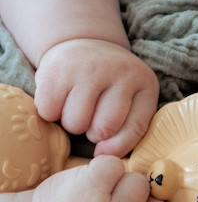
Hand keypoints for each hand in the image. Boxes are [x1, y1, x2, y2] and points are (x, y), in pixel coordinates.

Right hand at [35, 38, 158, 156]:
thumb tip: (104, 156)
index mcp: (144, 83)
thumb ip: (127, 129)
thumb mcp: (130, 100)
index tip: (104, 151)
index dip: (118, 147)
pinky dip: (50, 113)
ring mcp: (88, 68)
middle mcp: (120, 72)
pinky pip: (49, 111)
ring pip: (75, 122)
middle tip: (91, 119)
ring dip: (72, 124)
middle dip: (93, 133)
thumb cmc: (110, 85)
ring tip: (76, 108)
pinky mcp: (58, 69)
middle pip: (103, 128)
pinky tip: (60, 99)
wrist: (85, 45)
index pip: (136, 127)